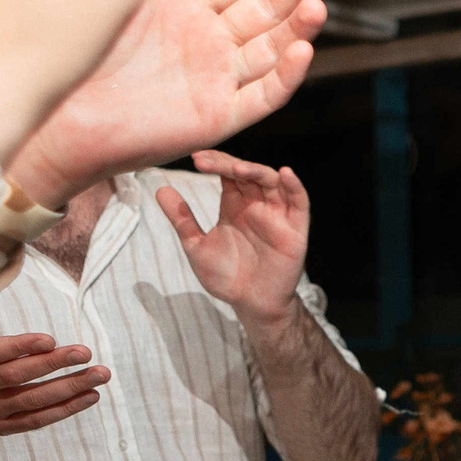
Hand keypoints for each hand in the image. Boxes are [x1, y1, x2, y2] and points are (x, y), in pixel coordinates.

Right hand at [0, 320, 108, 436]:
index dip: (20, 346)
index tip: (49, 339)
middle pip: (16, 376)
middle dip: (54, 363)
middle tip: (86, 352)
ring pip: (32, 399)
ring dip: (71, 386)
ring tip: (101, 373)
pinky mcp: (0, 427)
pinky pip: (36, 420)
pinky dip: (65, 409)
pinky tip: (91, 395)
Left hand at [9, 0, 328, 207]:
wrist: (58, 123)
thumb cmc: (77, 65)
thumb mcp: (120, 4)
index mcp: (185, 11)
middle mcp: (208, 43)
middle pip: (265, 10)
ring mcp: (217, 79)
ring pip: (272, 49)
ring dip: (298, 27)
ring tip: (316, 6)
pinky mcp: (217, 117)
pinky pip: (262, 96)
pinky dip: (285, 76)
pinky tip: (301, 51)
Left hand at [157, 151, 310, 326]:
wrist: (250, 303)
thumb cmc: (226, 275)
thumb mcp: (196, 245)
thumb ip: (182, 219)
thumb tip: (160, 190)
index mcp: (235, 205)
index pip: (228, 174)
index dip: (215, 163)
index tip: (195, 157)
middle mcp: (257, 205)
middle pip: (247, 174)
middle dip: (228, 165)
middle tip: (205, 161)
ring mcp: (277, 215)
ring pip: (272, 182)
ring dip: (257, 171)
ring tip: (237, 168)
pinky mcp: (295, 228)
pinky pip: (300, 202)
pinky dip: (295, 186)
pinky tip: (285, 173)